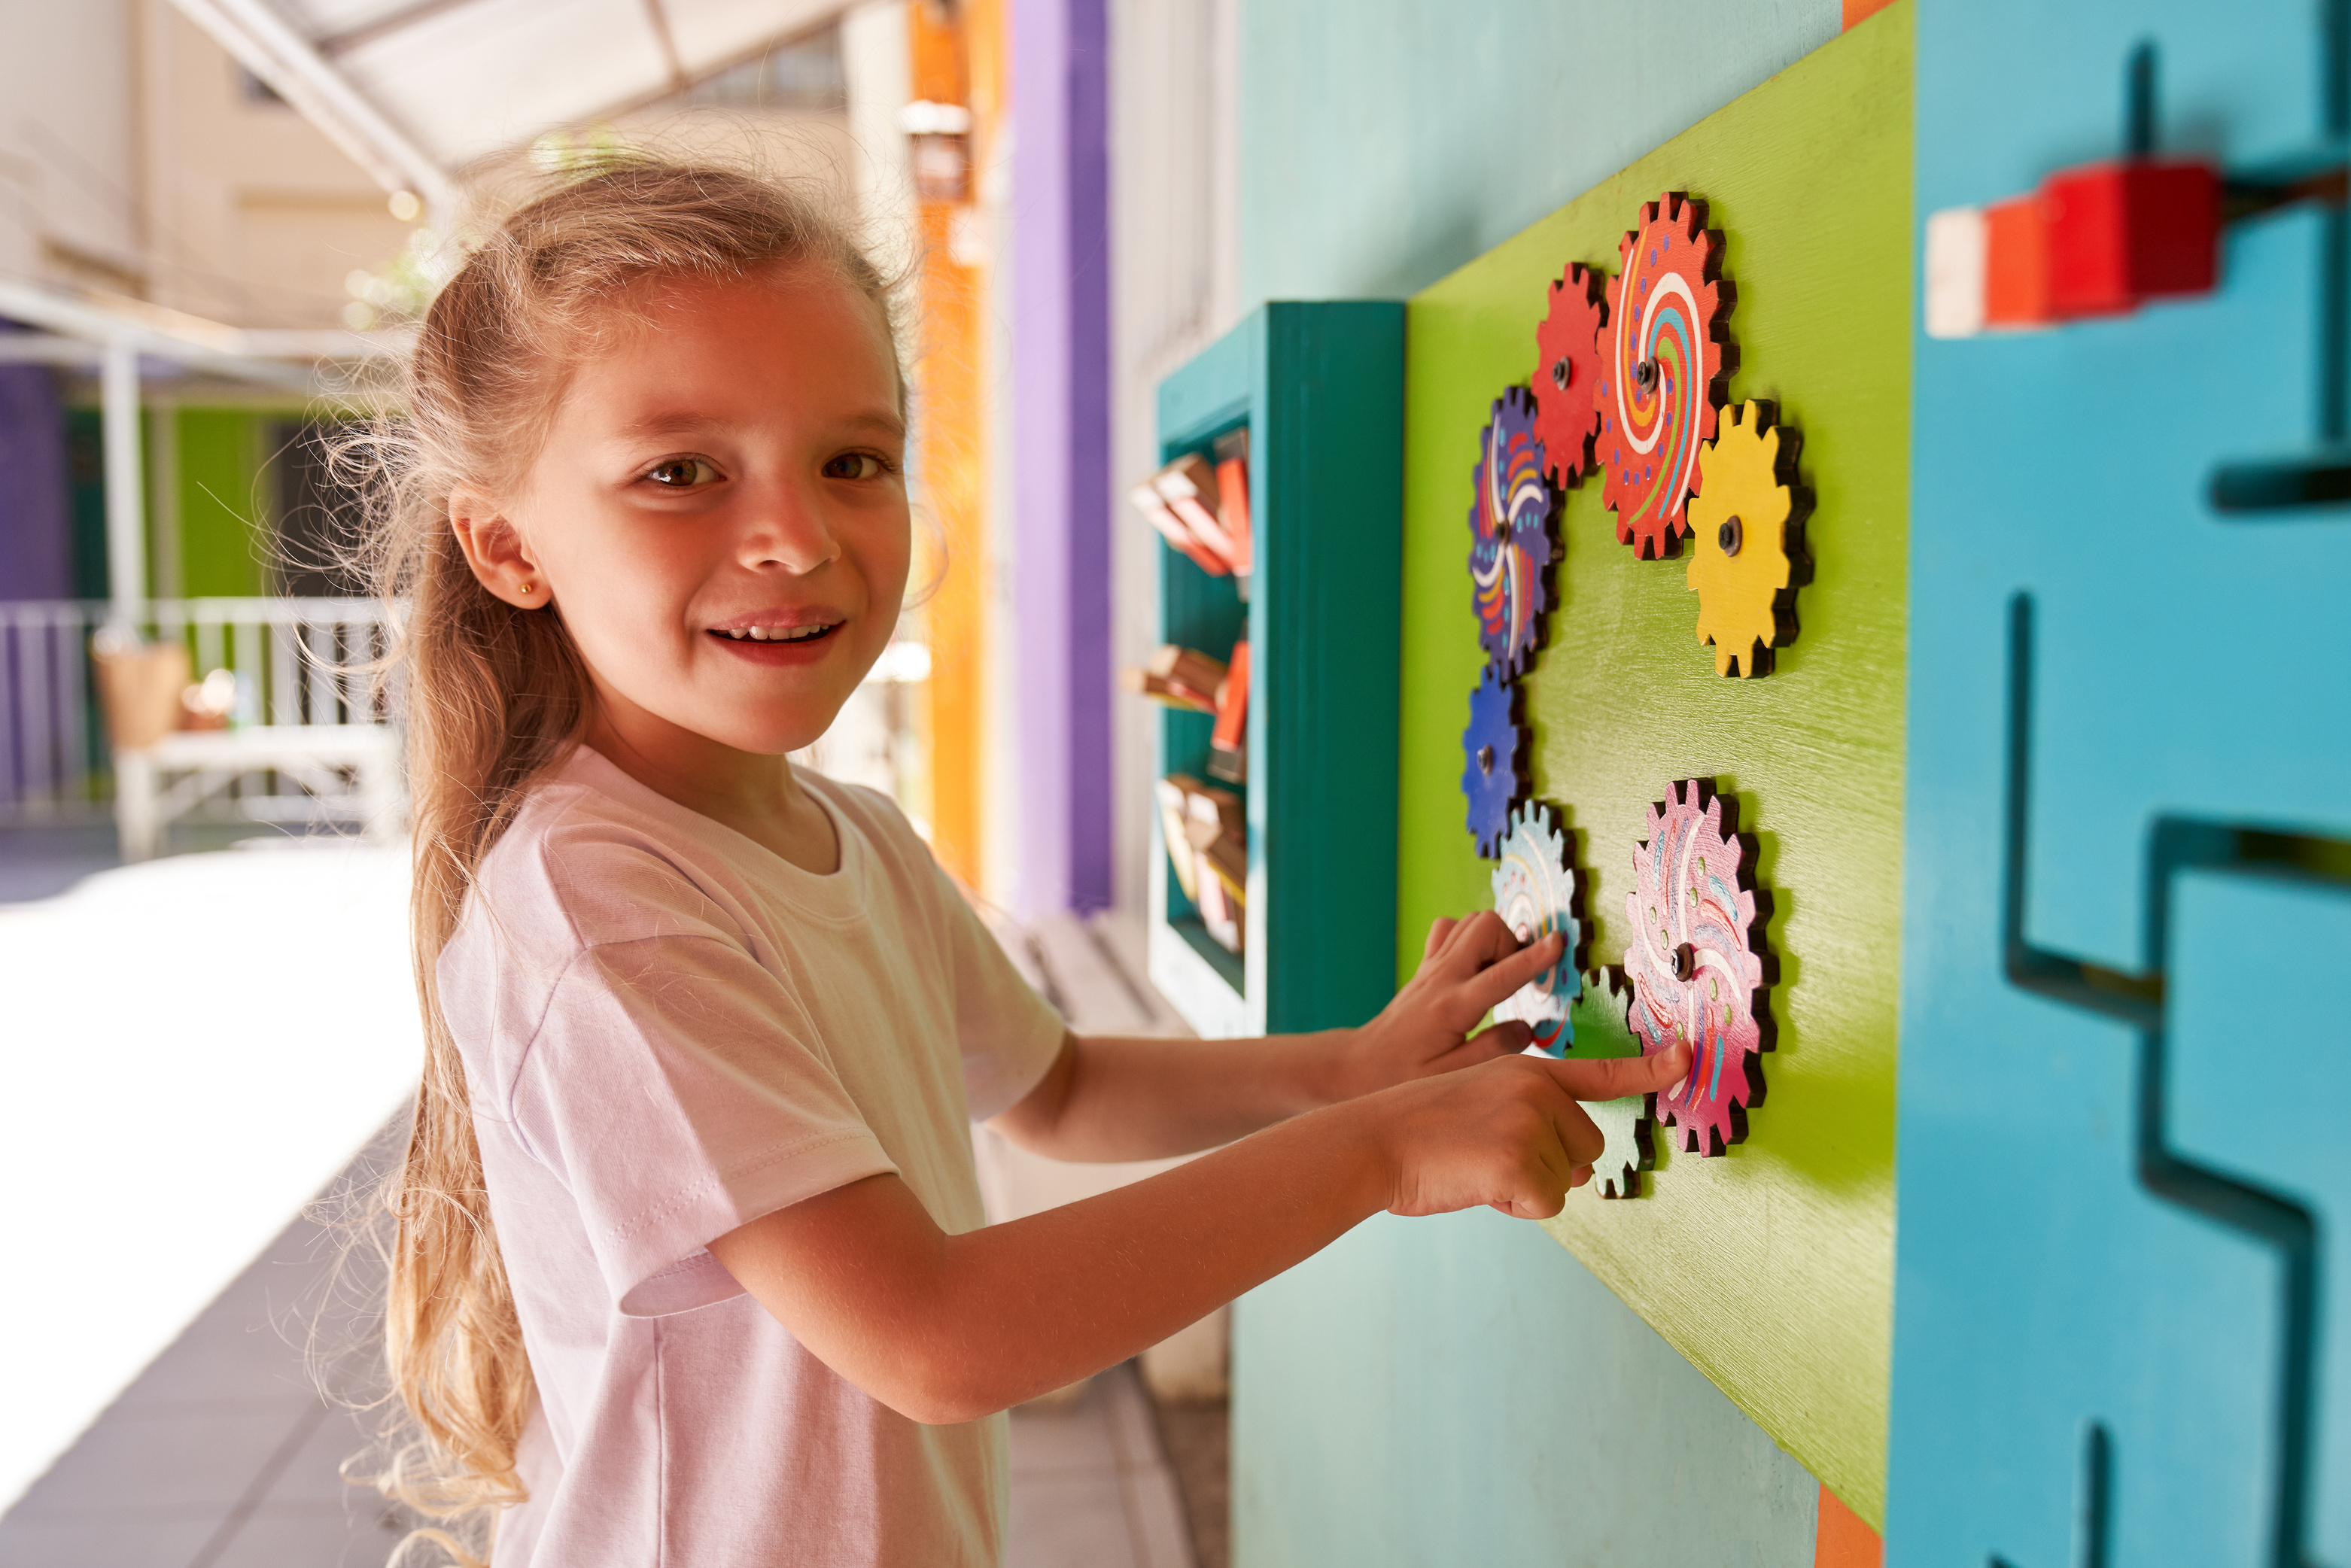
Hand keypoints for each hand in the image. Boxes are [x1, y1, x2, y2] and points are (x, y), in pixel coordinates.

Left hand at [1334, 911, 1569, 1098]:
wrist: (1358, 1064)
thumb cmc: (1402, 1075)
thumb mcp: (1451, 1076)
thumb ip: (1494, 1050)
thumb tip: (1528, 1028)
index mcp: (1452, 1007)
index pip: (1502, 974)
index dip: (1534, 957)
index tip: (1558, 942)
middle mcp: (1441, 978)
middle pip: (1484, 927)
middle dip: (1512, 942)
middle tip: (1516, 976)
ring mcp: (1431, 968)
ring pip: (1469, 922)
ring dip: (1493, 939)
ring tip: (1498, 974)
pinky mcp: (1426, 967)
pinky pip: (1450, 930)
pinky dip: (1470, 938)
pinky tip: (1476, 967)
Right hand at [1357, 1045, 1692, 1219]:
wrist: (1372, 1140)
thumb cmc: (1419, 1132)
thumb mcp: (1482, 1104)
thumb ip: (1534, 1122)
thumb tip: (1580, 1173)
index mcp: (1528, 1070)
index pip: (1601, 1073)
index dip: (1651, 1069)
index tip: (1688, 1057)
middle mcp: (1538, 1090)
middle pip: (1587, 1148)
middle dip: (1551, 1164)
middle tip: (1489, 1156)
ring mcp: (1532, 1123)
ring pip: (1567, 1181)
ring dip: (1528, 1186)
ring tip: (1475, 1166)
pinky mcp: (1522, 1162)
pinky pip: (1545, 1204)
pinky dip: (1514, 1206)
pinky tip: (1476, 1183)